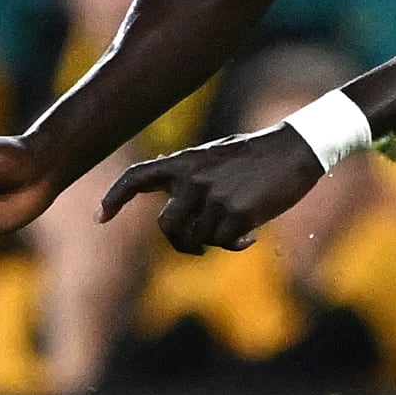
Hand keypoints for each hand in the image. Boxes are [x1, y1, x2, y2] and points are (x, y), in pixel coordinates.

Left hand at [100, 122, 326, 253]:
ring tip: (237, 232)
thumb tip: (165, 182)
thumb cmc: (257, 153)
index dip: (114, 198)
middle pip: (166, 227)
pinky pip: (225, 243)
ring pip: (198, 238)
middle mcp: (193, 180)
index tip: (100, 218)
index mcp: (185, 162)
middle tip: (196, 246)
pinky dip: (236, 245)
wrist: (295, 149)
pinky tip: (252, 236)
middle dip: (180, 242)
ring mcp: (214, 197)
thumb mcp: (215, 155)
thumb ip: (189, 172)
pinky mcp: (237, 214)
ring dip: (215, 241)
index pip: (137, 177)